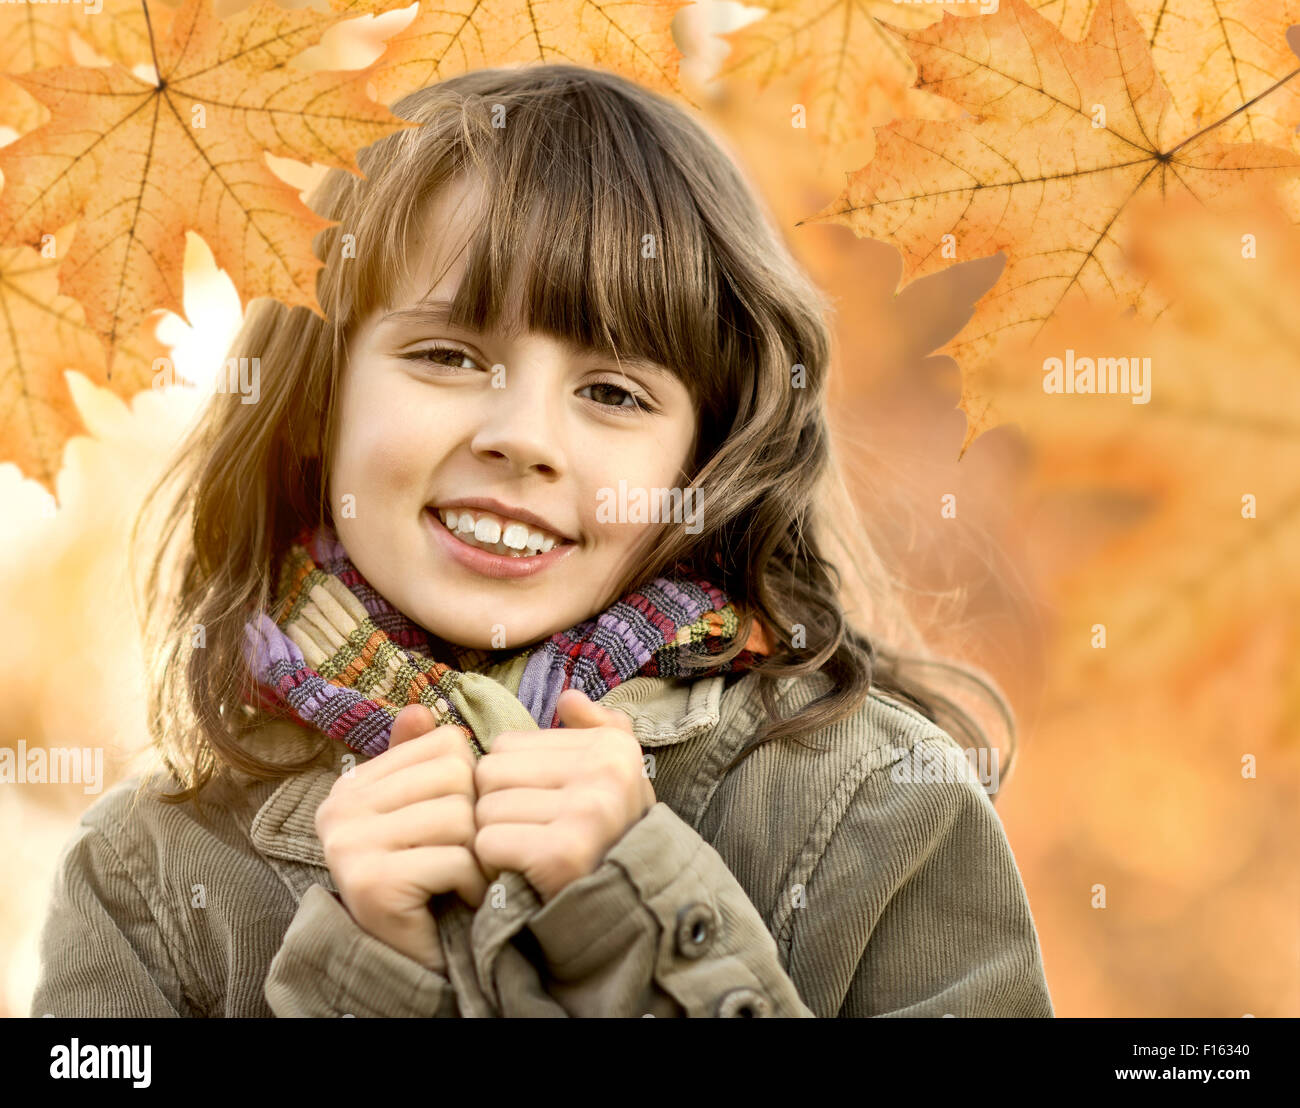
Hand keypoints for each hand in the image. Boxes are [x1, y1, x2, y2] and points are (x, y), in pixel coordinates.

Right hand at [315, 704, 489, 973]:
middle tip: (463, 857)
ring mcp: (349, 846)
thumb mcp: (424, 814)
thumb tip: (419, 709)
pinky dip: (471, 884)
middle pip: (455, 777)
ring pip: (459, 817)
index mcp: (352, 784)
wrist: (412, 961)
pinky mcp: (371, 883)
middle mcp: (339, 809)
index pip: (445, 744)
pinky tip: (457, 900)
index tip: (454, 826)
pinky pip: (456, 859)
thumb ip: (421, 761)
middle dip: (476, 821)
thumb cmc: (427, 881)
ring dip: (477, 855)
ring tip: (462, 879)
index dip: (469, 786)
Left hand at [472, 689, 655, 903]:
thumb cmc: (606, 838)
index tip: (540, 808)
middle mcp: (605, 772)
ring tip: (524, 853)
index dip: (511, 781)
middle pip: (490, 772)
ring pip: (485, 809)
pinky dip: (493, 864)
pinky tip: (519, 872)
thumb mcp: (615, 779)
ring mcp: (587, 812)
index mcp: (612, 746)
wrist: (626, 911)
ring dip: (493, 838)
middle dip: (495, 808)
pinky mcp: (562, 853)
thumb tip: (568, 697)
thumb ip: (597, 731)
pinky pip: (488, 842)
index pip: (507, 744)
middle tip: (525, 835)